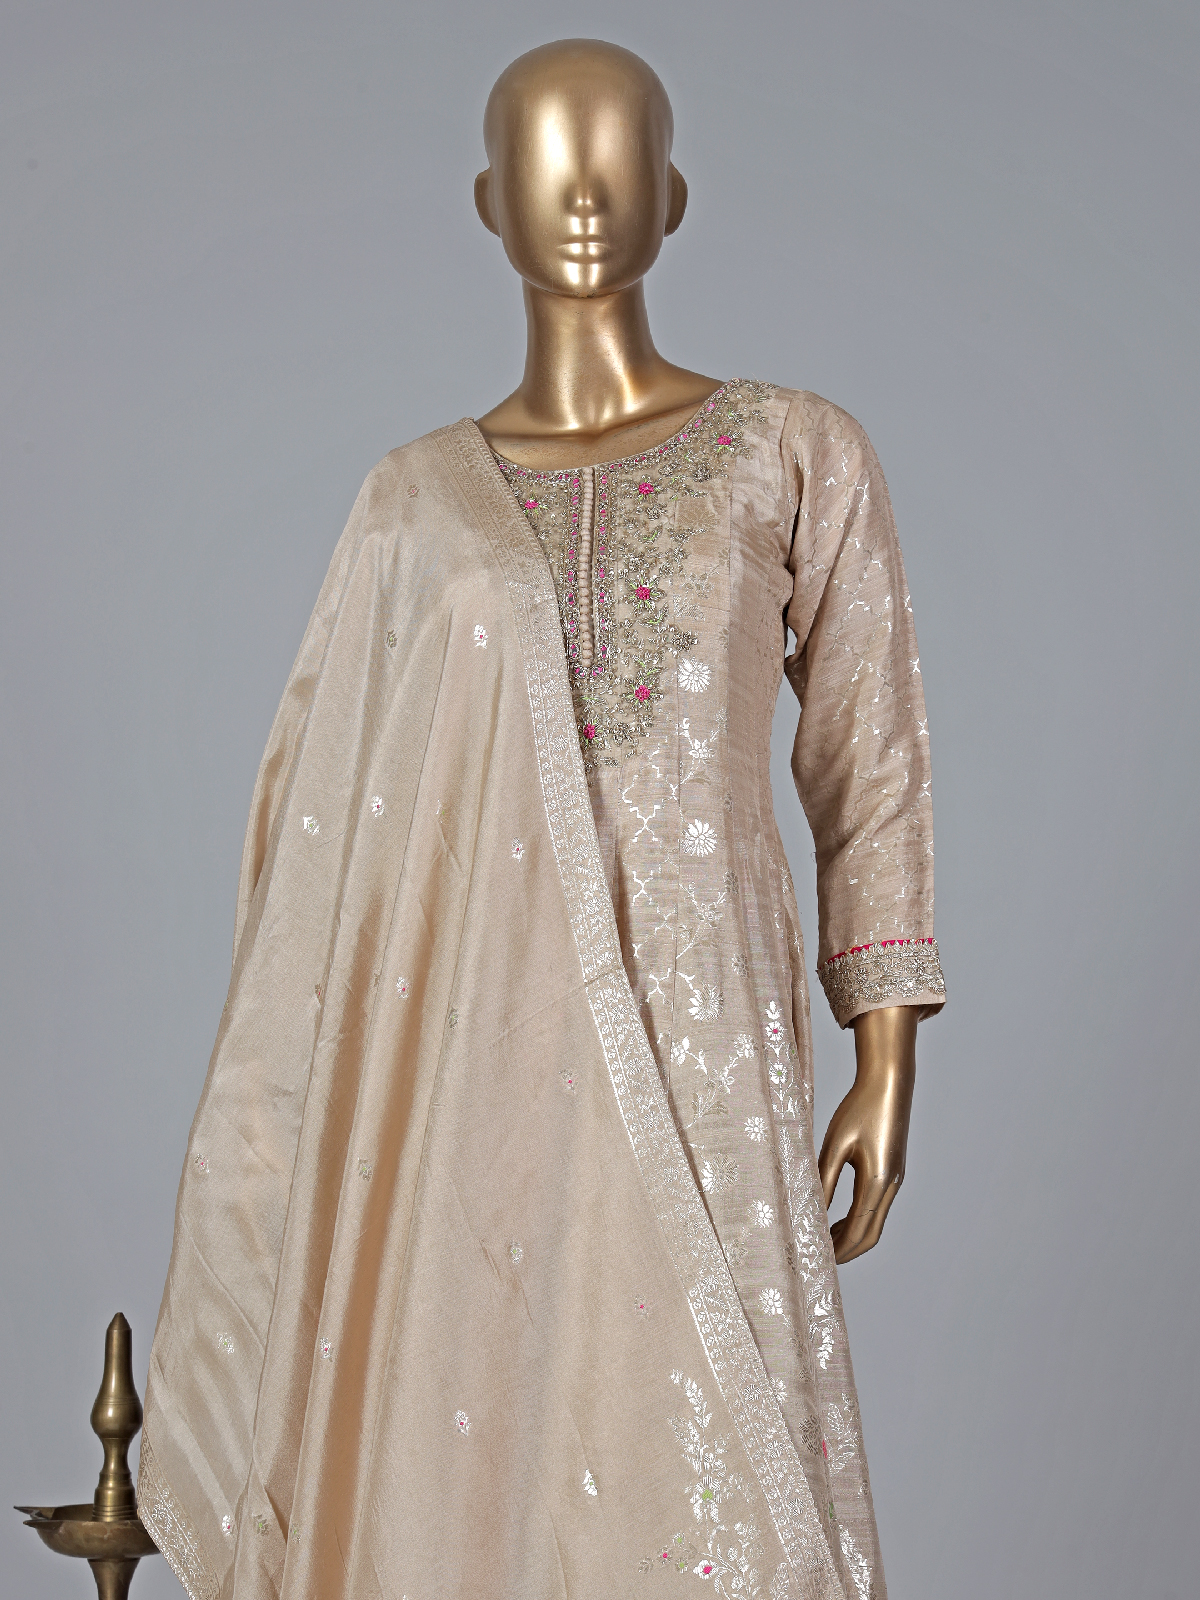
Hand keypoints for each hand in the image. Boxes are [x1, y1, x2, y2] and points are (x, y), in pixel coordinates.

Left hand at [818, 1006, 917, 1263]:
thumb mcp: (835, 1144)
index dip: (838, 1250)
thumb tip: (810, 1211)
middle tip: (819, 1259)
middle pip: (871, 1234)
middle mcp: (891, 1185)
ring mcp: (895, 1179)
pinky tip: (837, 1217)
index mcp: (877, 1181)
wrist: (889, 1082)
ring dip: (852, 1236)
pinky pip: (876, 1206)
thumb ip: (823, 1180)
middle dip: (846, 1250)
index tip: (817, 1260)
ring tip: (824, 1242)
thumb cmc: (859, 1108)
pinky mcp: (892, 1171)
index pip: (858, 1231)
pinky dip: (858, 1219)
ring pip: (875, 1222)